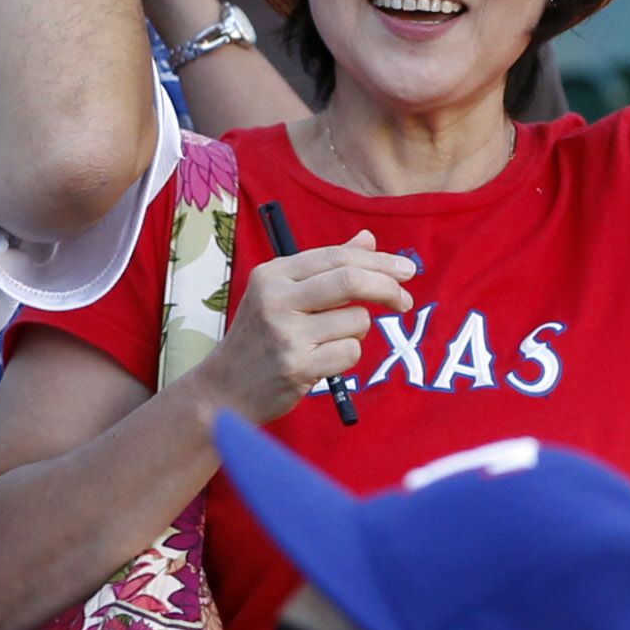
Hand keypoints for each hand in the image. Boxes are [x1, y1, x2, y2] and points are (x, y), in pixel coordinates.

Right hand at [201, 234, 414, 418]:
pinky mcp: (296, 367)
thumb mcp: (282, 293)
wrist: (223, 389)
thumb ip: (326, 266)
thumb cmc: (260, 337)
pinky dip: (347, 356)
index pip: (337, 256)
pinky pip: (350, 353)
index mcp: (273, 274)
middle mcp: (276, 299)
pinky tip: (322, 360)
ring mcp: (285, 335)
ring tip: (329, 341)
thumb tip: (368, 239)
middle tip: (405, 301)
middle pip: (350, 281)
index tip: (405, 271)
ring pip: (356, 321)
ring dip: (356, 332)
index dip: (379, 262)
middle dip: (387, 288)